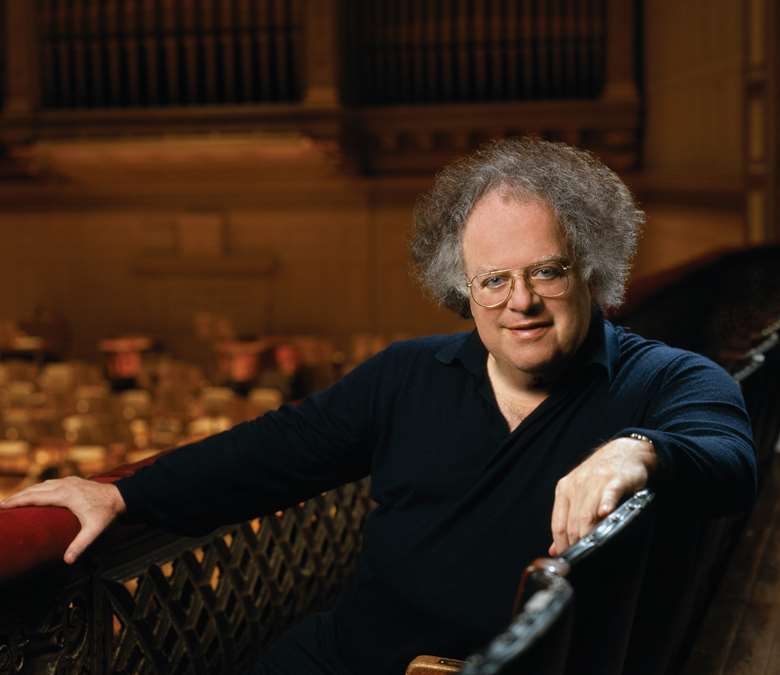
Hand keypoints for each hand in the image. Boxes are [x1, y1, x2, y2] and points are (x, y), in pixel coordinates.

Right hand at [0, 476, 126, 563]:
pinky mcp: (73, 481)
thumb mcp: (94, 530)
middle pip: (34, 490)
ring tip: (12, 501)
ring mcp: (68, 481)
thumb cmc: (107, 513)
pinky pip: (49, 483)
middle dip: (16, 497)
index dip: (17, 502)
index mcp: (64, 494)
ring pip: (41, 485)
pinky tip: (34, 494)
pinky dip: (38, 488)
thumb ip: (80, 544)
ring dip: (26, 492)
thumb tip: (68, 561)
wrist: (121, 496)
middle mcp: (64, 485)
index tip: (2, 507)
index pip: (34, 497)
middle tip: (1, 506)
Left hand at [549, 436, 655, 556]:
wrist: (625, 451)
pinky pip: (608, 494)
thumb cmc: (600, 476)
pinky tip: (605, 514)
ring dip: (589, 532)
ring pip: (587, 513)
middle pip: (573, 522)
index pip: (558, 524)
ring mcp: (595, 481)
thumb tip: (554, 549)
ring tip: (593, 547)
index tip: (567, 558)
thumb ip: (567, 519)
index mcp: (564, 489)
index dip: (561, 544)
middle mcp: (576, 485)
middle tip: (583, 558)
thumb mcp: (579, 493)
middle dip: (577, 543)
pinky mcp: (615, 479)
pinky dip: (606, 504)